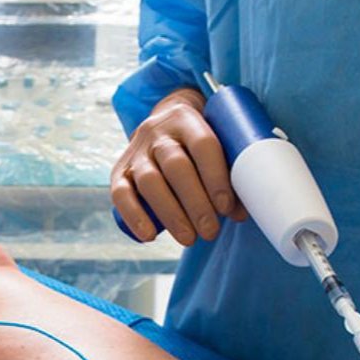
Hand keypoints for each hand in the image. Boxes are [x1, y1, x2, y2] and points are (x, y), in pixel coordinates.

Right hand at [110, 87, 246, 245]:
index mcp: (187, 119)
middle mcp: (157, 132)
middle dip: (195, 203)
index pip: (203, 145)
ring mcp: (136, 151)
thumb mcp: (215, 146)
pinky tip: (149, 236)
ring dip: (171, 214)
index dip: (216, 177)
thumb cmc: (198, 145)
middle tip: (210, 232)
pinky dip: (134, 216)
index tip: (227, 208)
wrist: (162, 126)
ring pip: (150, 182)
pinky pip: (120, 194)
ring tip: (189, 239)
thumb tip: (241, 213)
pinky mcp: (119, 171)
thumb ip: (230, 175)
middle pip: (176, 166)